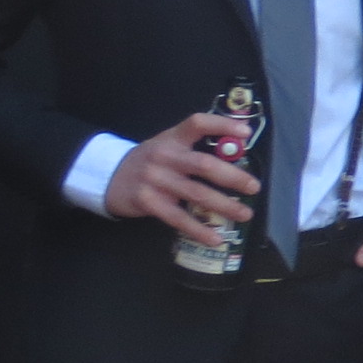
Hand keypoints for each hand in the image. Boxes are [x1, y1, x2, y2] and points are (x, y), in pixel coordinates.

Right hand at [104, 111, 260, 241]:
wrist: (108, 176)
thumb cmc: (151, 161)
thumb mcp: (168, 146)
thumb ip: (196, 148)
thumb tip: (238, 153)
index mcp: (173, 138)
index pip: (197, 124)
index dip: (222, 125)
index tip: (246, 132)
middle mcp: (165, 156)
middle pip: (203, 165)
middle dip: (233, 176)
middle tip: (254, 186)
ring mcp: (155, 179)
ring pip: (196, 194)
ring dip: (224, 206)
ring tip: (245, 214)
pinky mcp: (148, 202)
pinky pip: (178, 218)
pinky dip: (199, 230)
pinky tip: (216, 238)